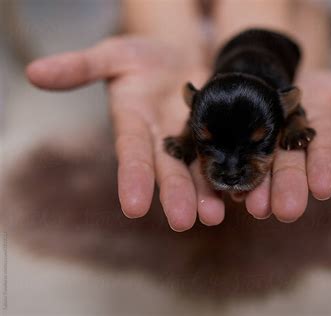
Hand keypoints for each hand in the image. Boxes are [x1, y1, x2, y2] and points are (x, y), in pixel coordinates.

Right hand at [26, 36, 225, 230]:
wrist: (183, 54)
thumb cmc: (144, 56)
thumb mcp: (114, 54)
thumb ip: (81, 66)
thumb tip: (34, 72)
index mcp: (135, 124)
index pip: (131, 154)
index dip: (131, 178)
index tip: (133, 207)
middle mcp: (162, 140)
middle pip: (168, 170)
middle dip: (175, 195)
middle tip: (183, 221)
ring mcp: (192, 141)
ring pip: (199, 171)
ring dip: (206, 194)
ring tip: (215, 216)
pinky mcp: (219, 136)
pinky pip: (226, 156)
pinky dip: (232, 173)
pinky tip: (244, 192)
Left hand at [243, 71, 330, 221]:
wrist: (271, 81)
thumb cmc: (314, 90)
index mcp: (317, 132)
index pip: (324, 151)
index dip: (325, 167)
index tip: (325, 187)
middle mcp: (289, 145)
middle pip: (289, 167)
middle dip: (289, 188)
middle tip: (287, 212)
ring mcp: (262, 146)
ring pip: (260, 168)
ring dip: (258, 189)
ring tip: (255, 207)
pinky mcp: (235, 143)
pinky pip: (231, 157)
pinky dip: (228, 175)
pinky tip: (225, 191)